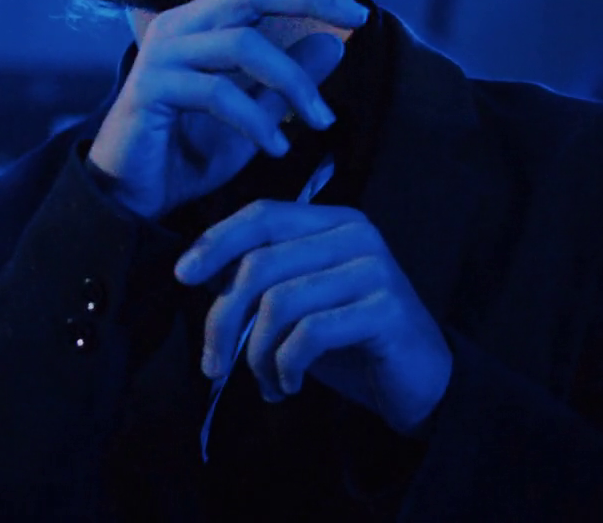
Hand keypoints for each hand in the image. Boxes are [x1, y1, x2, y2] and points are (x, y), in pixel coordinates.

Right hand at [85, 0, 369, 218]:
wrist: (131, 198)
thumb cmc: (187, 153)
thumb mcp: (253, 114)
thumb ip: (285, 79)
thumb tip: (335, 42)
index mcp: (200, 24)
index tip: (358, 10)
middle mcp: (178, 27)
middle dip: (307, 1)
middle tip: (356, 23)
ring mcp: (161, 55)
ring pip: (242, 45)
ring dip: (292, 83)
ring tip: (320, 122)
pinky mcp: (150, 89)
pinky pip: (216, 93)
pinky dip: (255, 121)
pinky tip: (277, 148)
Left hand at [176, 200, 452, 435]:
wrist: (421, 383)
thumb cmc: (351, 342)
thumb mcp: (298, 304)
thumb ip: (260, 281)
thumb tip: (196, 269)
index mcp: (332, 222)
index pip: (262, 215)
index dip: (216, 241)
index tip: (182, 275)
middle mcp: (355, 234)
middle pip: (260, 264)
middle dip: (223, 319)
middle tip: (213, 365)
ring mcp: (373, 269)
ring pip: (279, 303)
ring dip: (257, 355)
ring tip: (265, 383)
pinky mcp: (385, 308)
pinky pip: (309, 334)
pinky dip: (285, 366)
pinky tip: (287, 386)